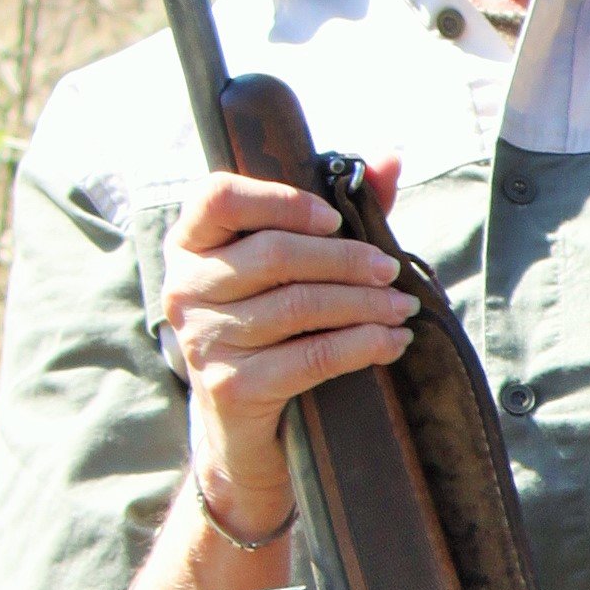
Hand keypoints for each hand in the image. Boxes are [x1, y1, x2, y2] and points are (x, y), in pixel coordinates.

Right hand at [164, 155, 413, 541]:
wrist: (243, 430)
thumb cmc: (274, 330)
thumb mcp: (294, 269)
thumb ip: (338, 213)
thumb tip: (390, 160)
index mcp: (192, 242)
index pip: (219, 196)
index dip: (281, 199)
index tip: (334, 216)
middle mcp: (186, 286)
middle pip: (275, 254)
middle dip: (346, 260)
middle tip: (392, 270)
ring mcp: (204, 338)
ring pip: (298, 306)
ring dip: (364, 305)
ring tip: (403, 308)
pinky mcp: (232, 386)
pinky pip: (310, 357)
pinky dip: (362, 346)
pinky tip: (392, 343)